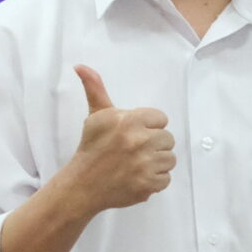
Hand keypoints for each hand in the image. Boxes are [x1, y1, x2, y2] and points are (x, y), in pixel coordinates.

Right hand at [62, 64, 174, 214]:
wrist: (83, 184)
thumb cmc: (92, 148)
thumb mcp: (96, 116)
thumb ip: (96, 89)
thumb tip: (82, 67)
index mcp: (129, 121)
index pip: (161, 119)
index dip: (148, 126)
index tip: (134, 134)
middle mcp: (139, 141)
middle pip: (168, 139)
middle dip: (154, 144)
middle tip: (135, 150)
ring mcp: (145, 165)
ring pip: (170, 159)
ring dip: (156, 162)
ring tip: (137, 163)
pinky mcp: (148, 185)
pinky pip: (166, 179)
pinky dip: (154, 180)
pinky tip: (138, 177)